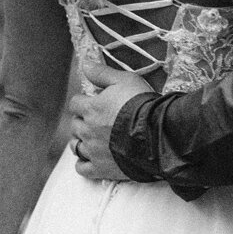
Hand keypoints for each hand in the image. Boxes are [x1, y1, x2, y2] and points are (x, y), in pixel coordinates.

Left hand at [69, 61, 152, 182]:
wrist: (157, 134)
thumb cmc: (142, 104)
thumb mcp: (125, 80)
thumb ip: (102, 73)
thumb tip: (84, 65)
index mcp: (91, 108)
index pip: (75, 103)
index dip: (84, 102)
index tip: (95, 102)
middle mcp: (87, 130)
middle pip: (75, 125)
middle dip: (84, 121)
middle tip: (99, 120)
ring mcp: (92, 150)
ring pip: (75, 146)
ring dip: (82, 141)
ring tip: (94, 138)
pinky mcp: (100, 168)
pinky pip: (82, 168)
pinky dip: (84, 163)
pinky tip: (92, 158)